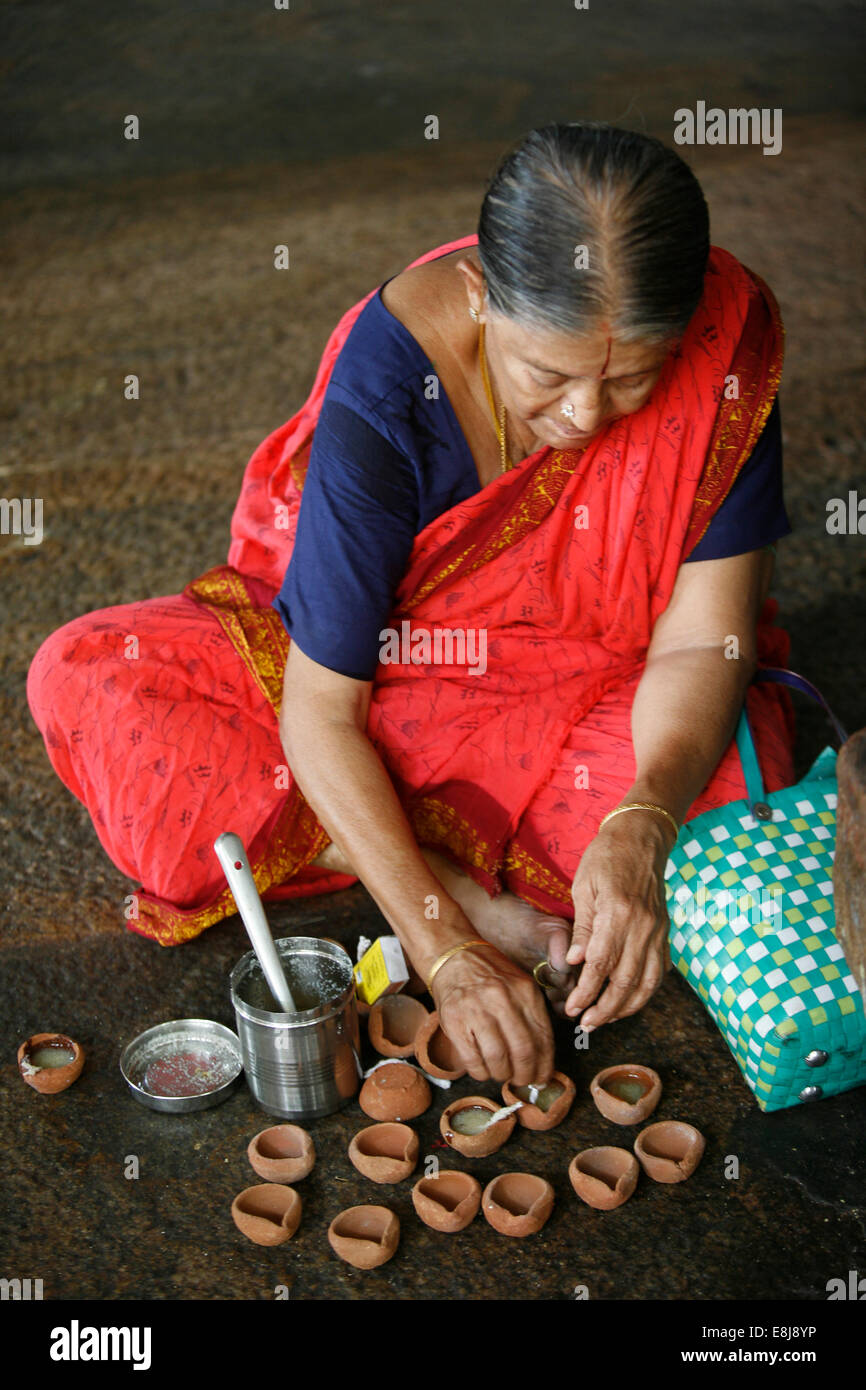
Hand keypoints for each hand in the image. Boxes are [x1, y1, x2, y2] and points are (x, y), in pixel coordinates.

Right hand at [432, 947, 554, 1085]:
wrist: (453, 957)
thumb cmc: (490, 977)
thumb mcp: (519, 986)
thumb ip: (532, 1016)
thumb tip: (543, 1060)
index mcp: (525, 991)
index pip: (543, 1038)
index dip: (545, 1065)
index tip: (543, 1077)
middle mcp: (502, 1000)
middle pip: (523, 1052)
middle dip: (525, 1075)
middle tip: (522, 1080)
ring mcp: (477, 1010)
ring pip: (498, 1060)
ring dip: (502, 1074)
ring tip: (501, 1073)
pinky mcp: (454, 1022)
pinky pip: (473, 1060)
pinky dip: (481, 1072)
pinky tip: (483, 1069)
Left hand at [564, 813, 672, 1028]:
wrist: (641, 836)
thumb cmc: (606, 857)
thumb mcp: (583, 887)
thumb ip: (582, 928)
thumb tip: (574, 963)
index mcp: (618, 913)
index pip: (601, 965)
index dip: (587, 992)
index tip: (573, 1008)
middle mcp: (642, 926)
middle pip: (626, 981)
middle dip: (605, 1008)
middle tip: (586, 1024)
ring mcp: (657, 930)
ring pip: (647, 982)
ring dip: (627, 1007)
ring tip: (606, 1019)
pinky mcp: (664, 931)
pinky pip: (659, 970)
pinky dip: (646, 991)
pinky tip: (630, 1000)